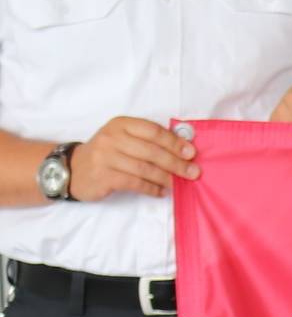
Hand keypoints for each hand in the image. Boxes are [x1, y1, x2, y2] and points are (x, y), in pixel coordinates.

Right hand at [69, 117, 197, 200]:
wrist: (72, 169)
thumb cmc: (107, 153)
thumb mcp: (123, 138)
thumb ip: (148, 140)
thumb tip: (183, 149)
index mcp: (122, 124)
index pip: (154, 131)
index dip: (175, 142)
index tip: (192, 153)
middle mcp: (112, 138)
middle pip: (152, 151)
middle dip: (176, 163)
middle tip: (193, 172)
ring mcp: (105, 157)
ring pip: (144, 168)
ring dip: (166, 178)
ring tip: (179, 184)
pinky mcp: (102, 176)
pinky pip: (134, 183)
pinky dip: (151, 188)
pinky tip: (160, 192)